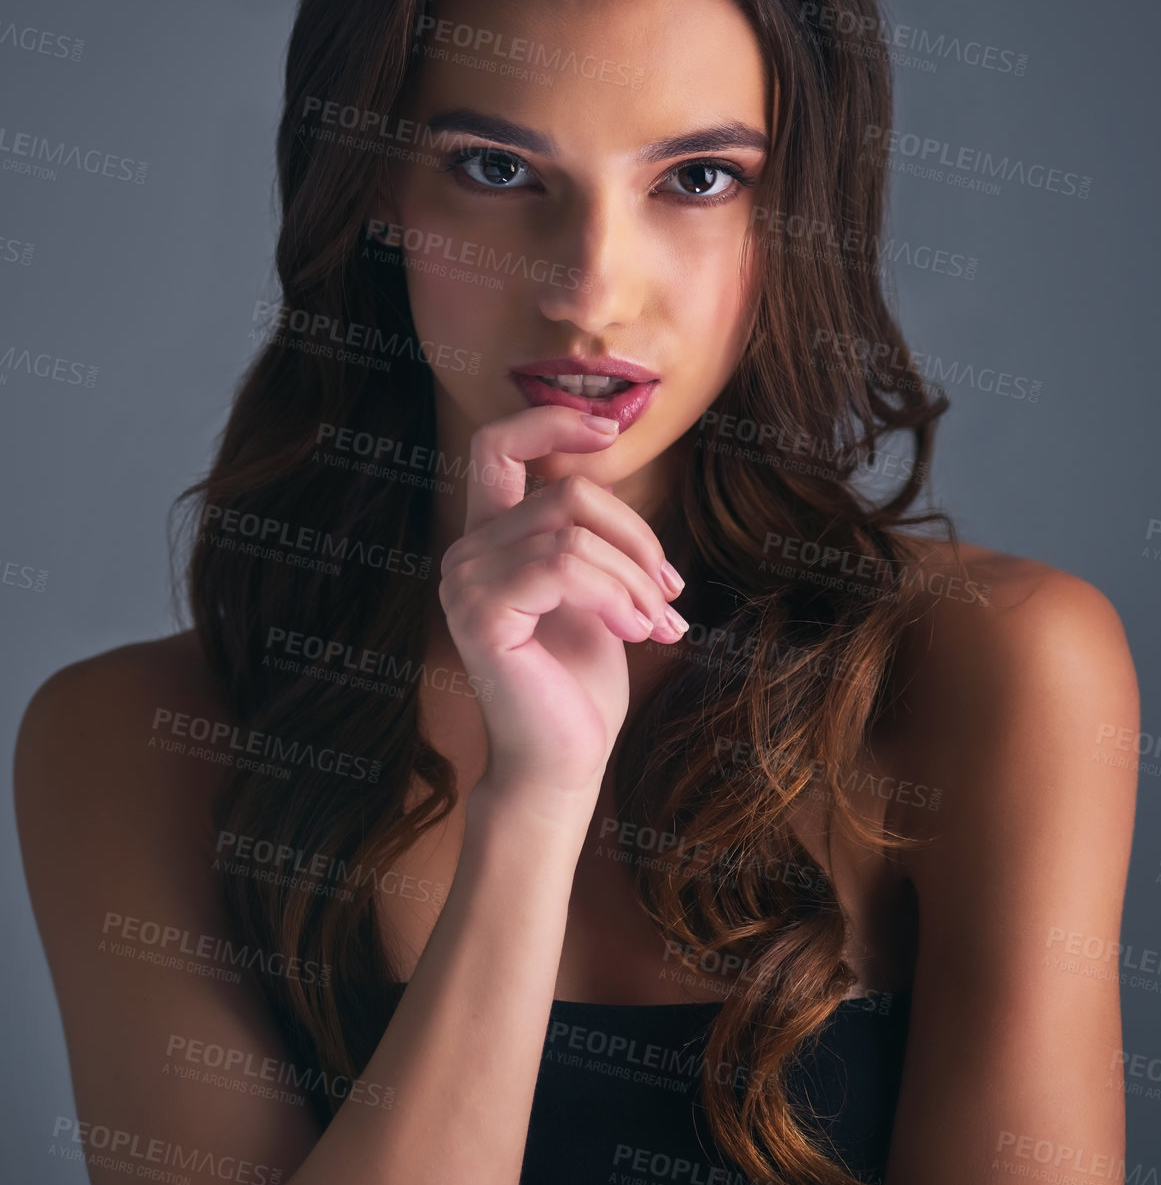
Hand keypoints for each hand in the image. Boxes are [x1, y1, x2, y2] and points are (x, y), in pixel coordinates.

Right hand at [438, 404, 687, 807]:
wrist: (564, 763)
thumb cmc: (581, 684)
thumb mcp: (595, 591)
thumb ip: (588, 533)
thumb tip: (610, 463)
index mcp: (490, 540)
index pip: (498, 444)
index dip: (551, 420)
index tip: (608, 428)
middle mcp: (466, 555)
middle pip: (567, 495)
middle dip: (637, 538)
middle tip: (670, 592)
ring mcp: (466, 584)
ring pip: (572, 533)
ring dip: (634, 577)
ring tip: (659, 623)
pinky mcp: (483, 616)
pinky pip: (564, 568)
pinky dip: (617, 595)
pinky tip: (639, 632)